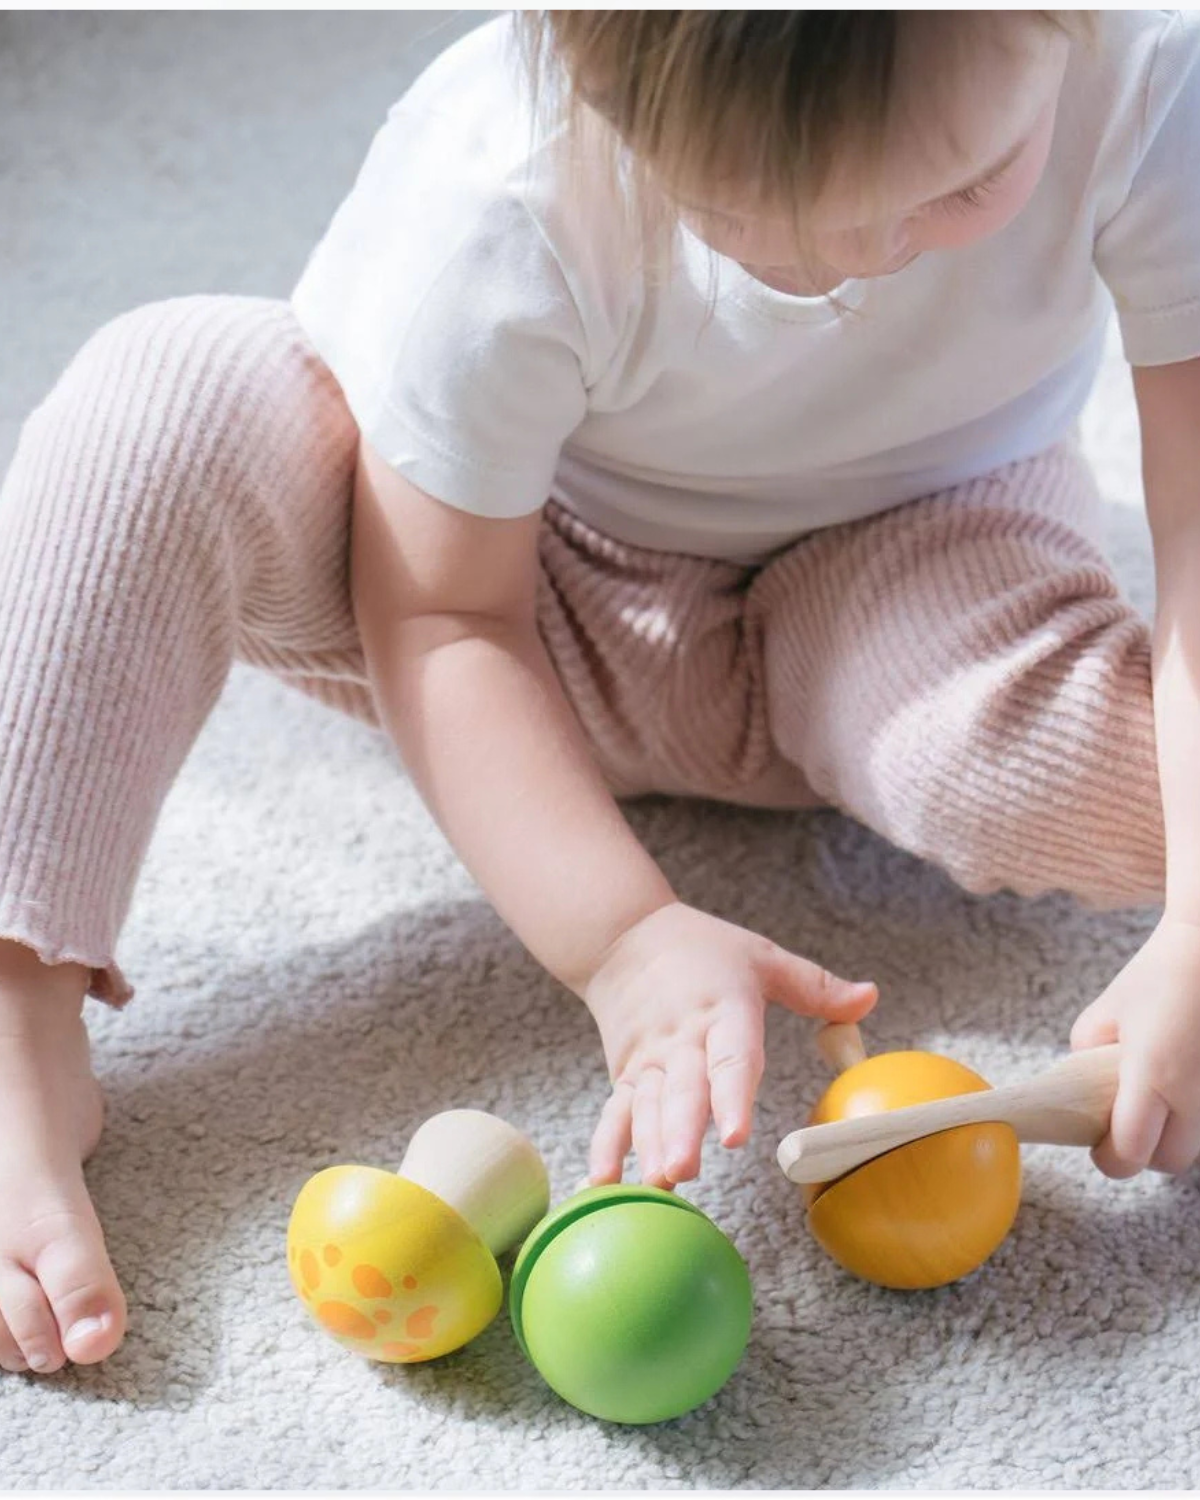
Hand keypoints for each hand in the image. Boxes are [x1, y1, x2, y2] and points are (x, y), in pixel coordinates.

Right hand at [581, 901, 877, 1188]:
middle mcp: (681, 1039)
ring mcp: (648, 1058)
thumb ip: (815, 987)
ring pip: (646, 1107)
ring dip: (648, 1145)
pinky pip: (615, 1111)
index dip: (732, 1095)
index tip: (734, 1134)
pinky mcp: (625, 1072)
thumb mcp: (762, 956)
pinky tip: (604, 1181)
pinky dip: (607, 1145)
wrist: (622, 935)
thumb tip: (871, 998)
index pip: (730, 1056)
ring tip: (657, 1183)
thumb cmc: (700, 948)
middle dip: (681, 1132)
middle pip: (681, 1091)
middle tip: (683, 1169)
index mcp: (722, 1010)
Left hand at [1070, 913, 1199, 1176]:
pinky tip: (1181, 1077)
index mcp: (1154, 1075)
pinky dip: (1193, 1111)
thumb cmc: (1157, 975)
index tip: (1099, 1144)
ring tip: (1158, 1093)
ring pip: (1195, 1144)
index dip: (1109, 1158)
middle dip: (1144, 1151)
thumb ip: (1086, 1061)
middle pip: (1170, 1162)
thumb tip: (1088, 1095)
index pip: (1130, 1153)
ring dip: (1173, 1132)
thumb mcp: (1103, 1015)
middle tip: (1128, 1121)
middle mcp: (1195, 1092)